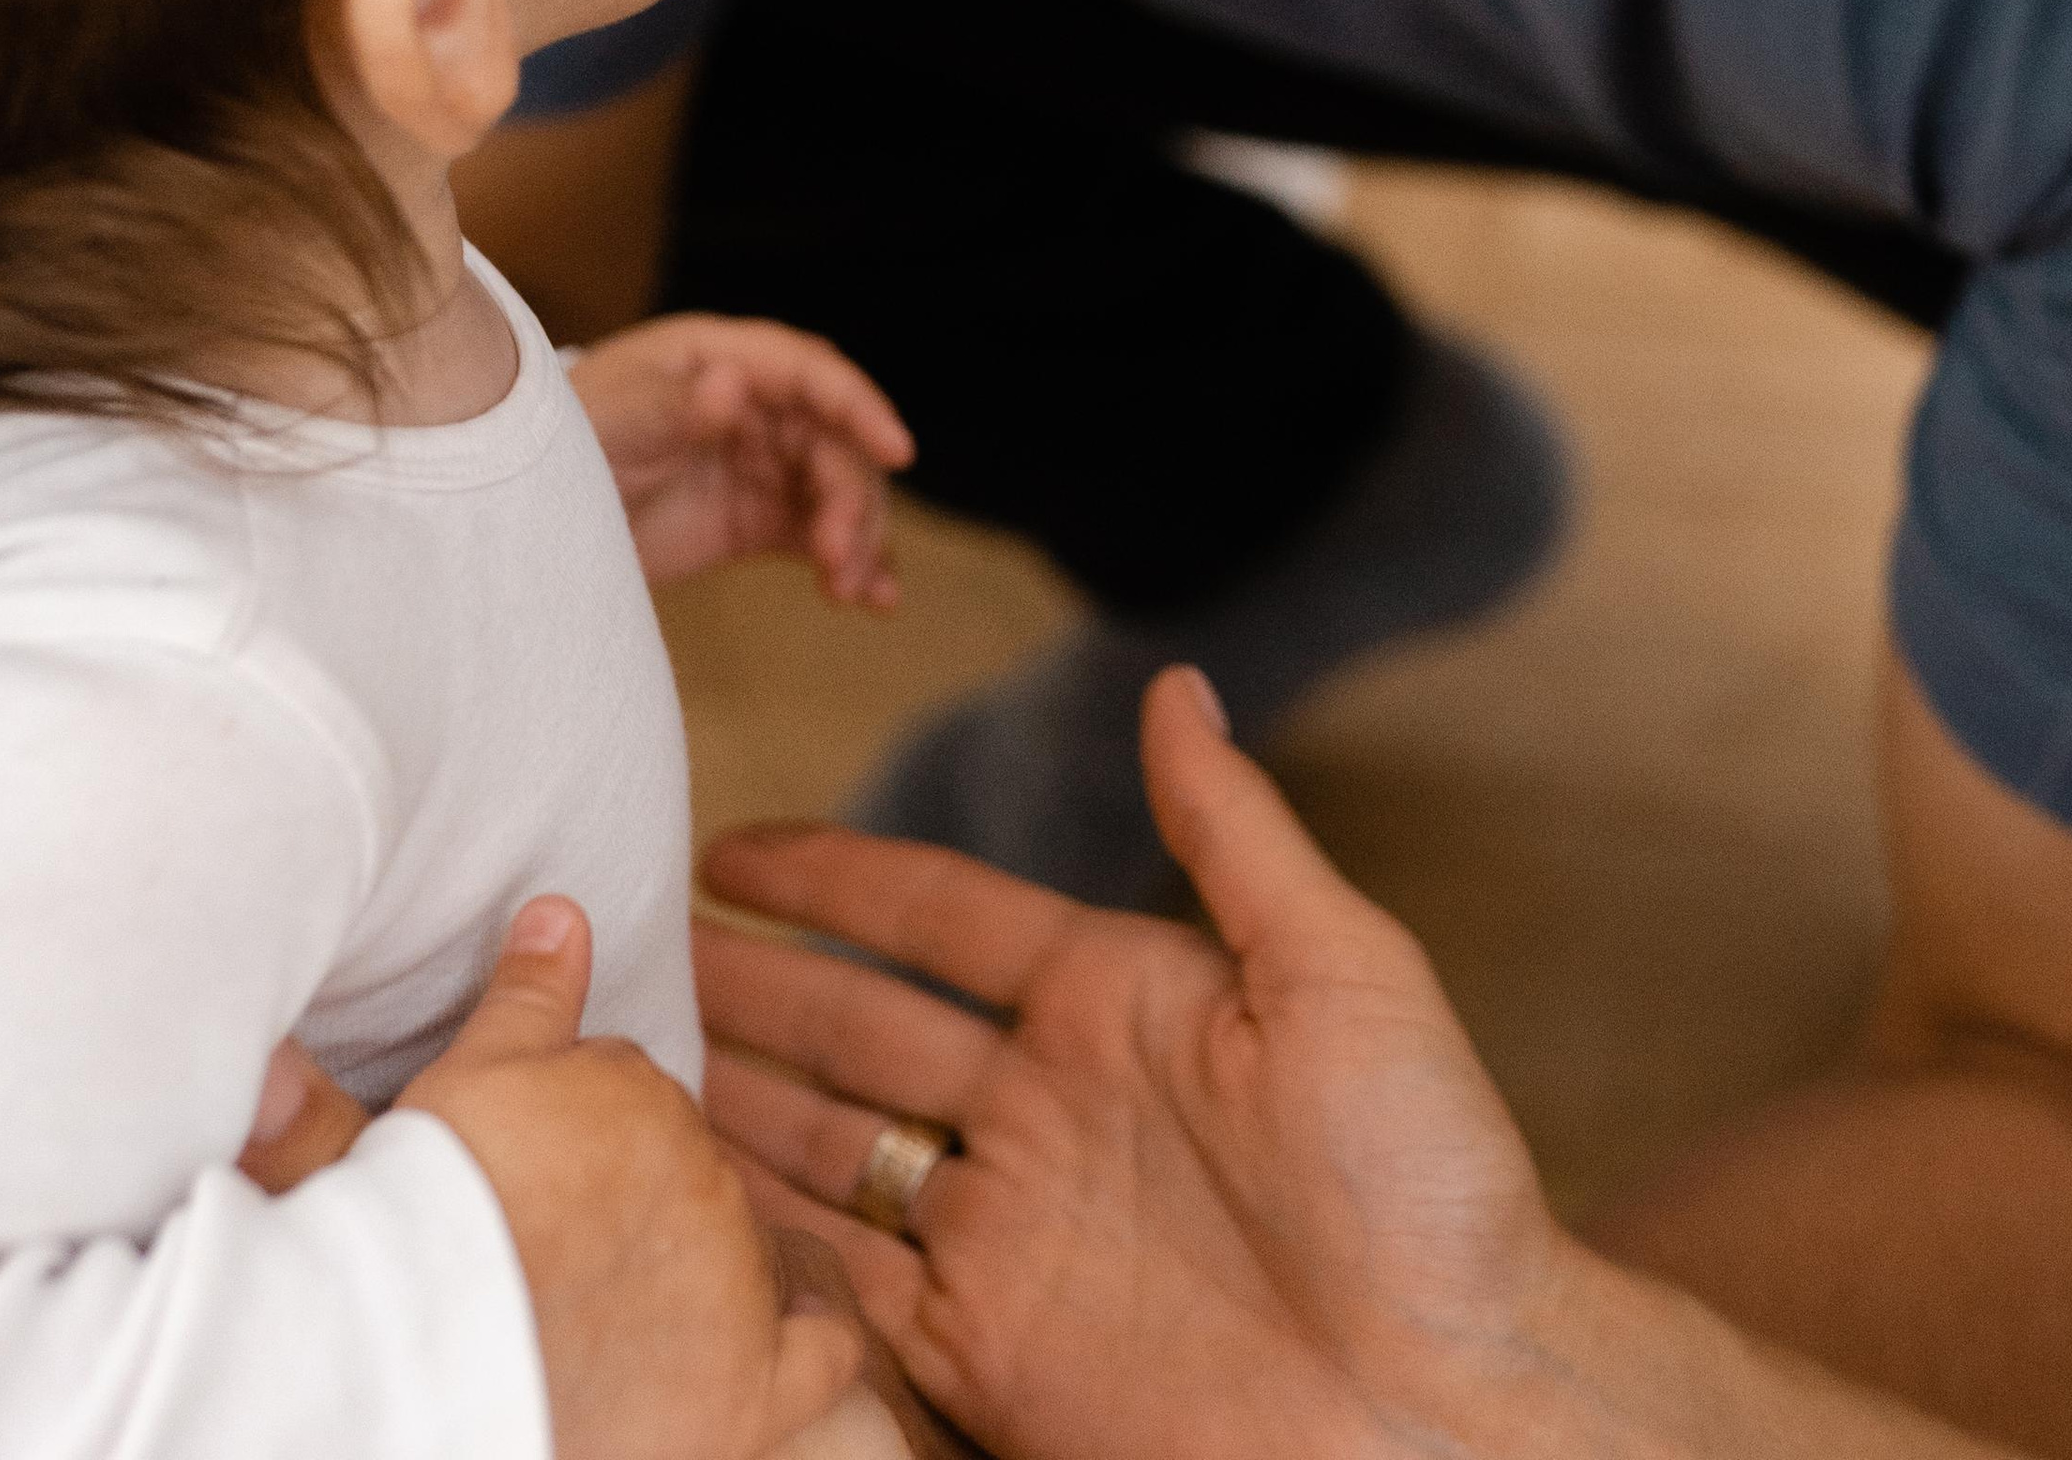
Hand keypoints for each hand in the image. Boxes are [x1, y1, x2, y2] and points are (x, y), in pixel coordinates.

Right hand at [242, 897, 869, 1459]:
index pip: (627, 1105)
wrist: (440, 1339)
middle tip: (569, 1253)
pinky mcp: (749, 1388)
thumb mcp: (470, 1075)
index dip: (579, 1142)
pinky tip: (792, 1340)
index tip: (538, 1178)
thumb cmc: (437, 1208)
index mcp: (637, 1096)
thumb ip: (526, 993)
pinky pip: (823, 1354)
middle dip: (638, 1204)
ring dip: (703, 1274)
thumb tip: (557, 911)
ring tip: (640, 1312)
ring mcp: (734, 1283)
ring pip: (740, 1258)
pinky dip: (815, 1339)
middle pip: (685, 1180)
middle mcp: (705, 1177)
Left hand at [572, 312, 911, 595]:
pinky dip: (850, 564)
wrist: (527, 519)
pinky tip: (872, 602)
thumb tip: (736, 384)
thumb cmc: (559, 445)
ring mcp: (760, 464)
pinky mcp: (757, 520)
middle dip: (852, 498)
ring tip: (850, 591)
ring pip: (837, 492)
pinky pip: (818, 536)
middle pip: (834, 442)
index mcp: (722, 359)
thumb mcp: (609, 423)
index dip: (859, 406)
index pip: (809, 373)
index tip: (899, 450)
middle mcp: (755, 405)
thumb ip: (673, 406)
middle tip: (841, 559)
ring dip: (857, 538)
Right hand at [689, 670, 1586, 1459]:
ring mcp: (1011, 1233)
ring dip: (727, 1102)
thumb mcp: (1345, 976)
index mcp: (1117, 1001)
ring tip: (612, 1051)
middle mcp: (1045, 1107)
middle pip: (854, 1023)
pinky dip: (761, 1243)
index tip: (725, 840)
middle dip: (744, 982)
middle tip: (619, 938)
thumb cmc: (1436, 1185)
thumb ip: (1236, 834)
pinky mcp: (989, 1355)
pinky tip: (678, 1200)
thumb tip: (1175, 685)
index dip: (830, 873)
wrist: (1459, 1409)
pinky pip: (845, 1286)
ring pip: (828, 1145)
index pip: (935, 916)